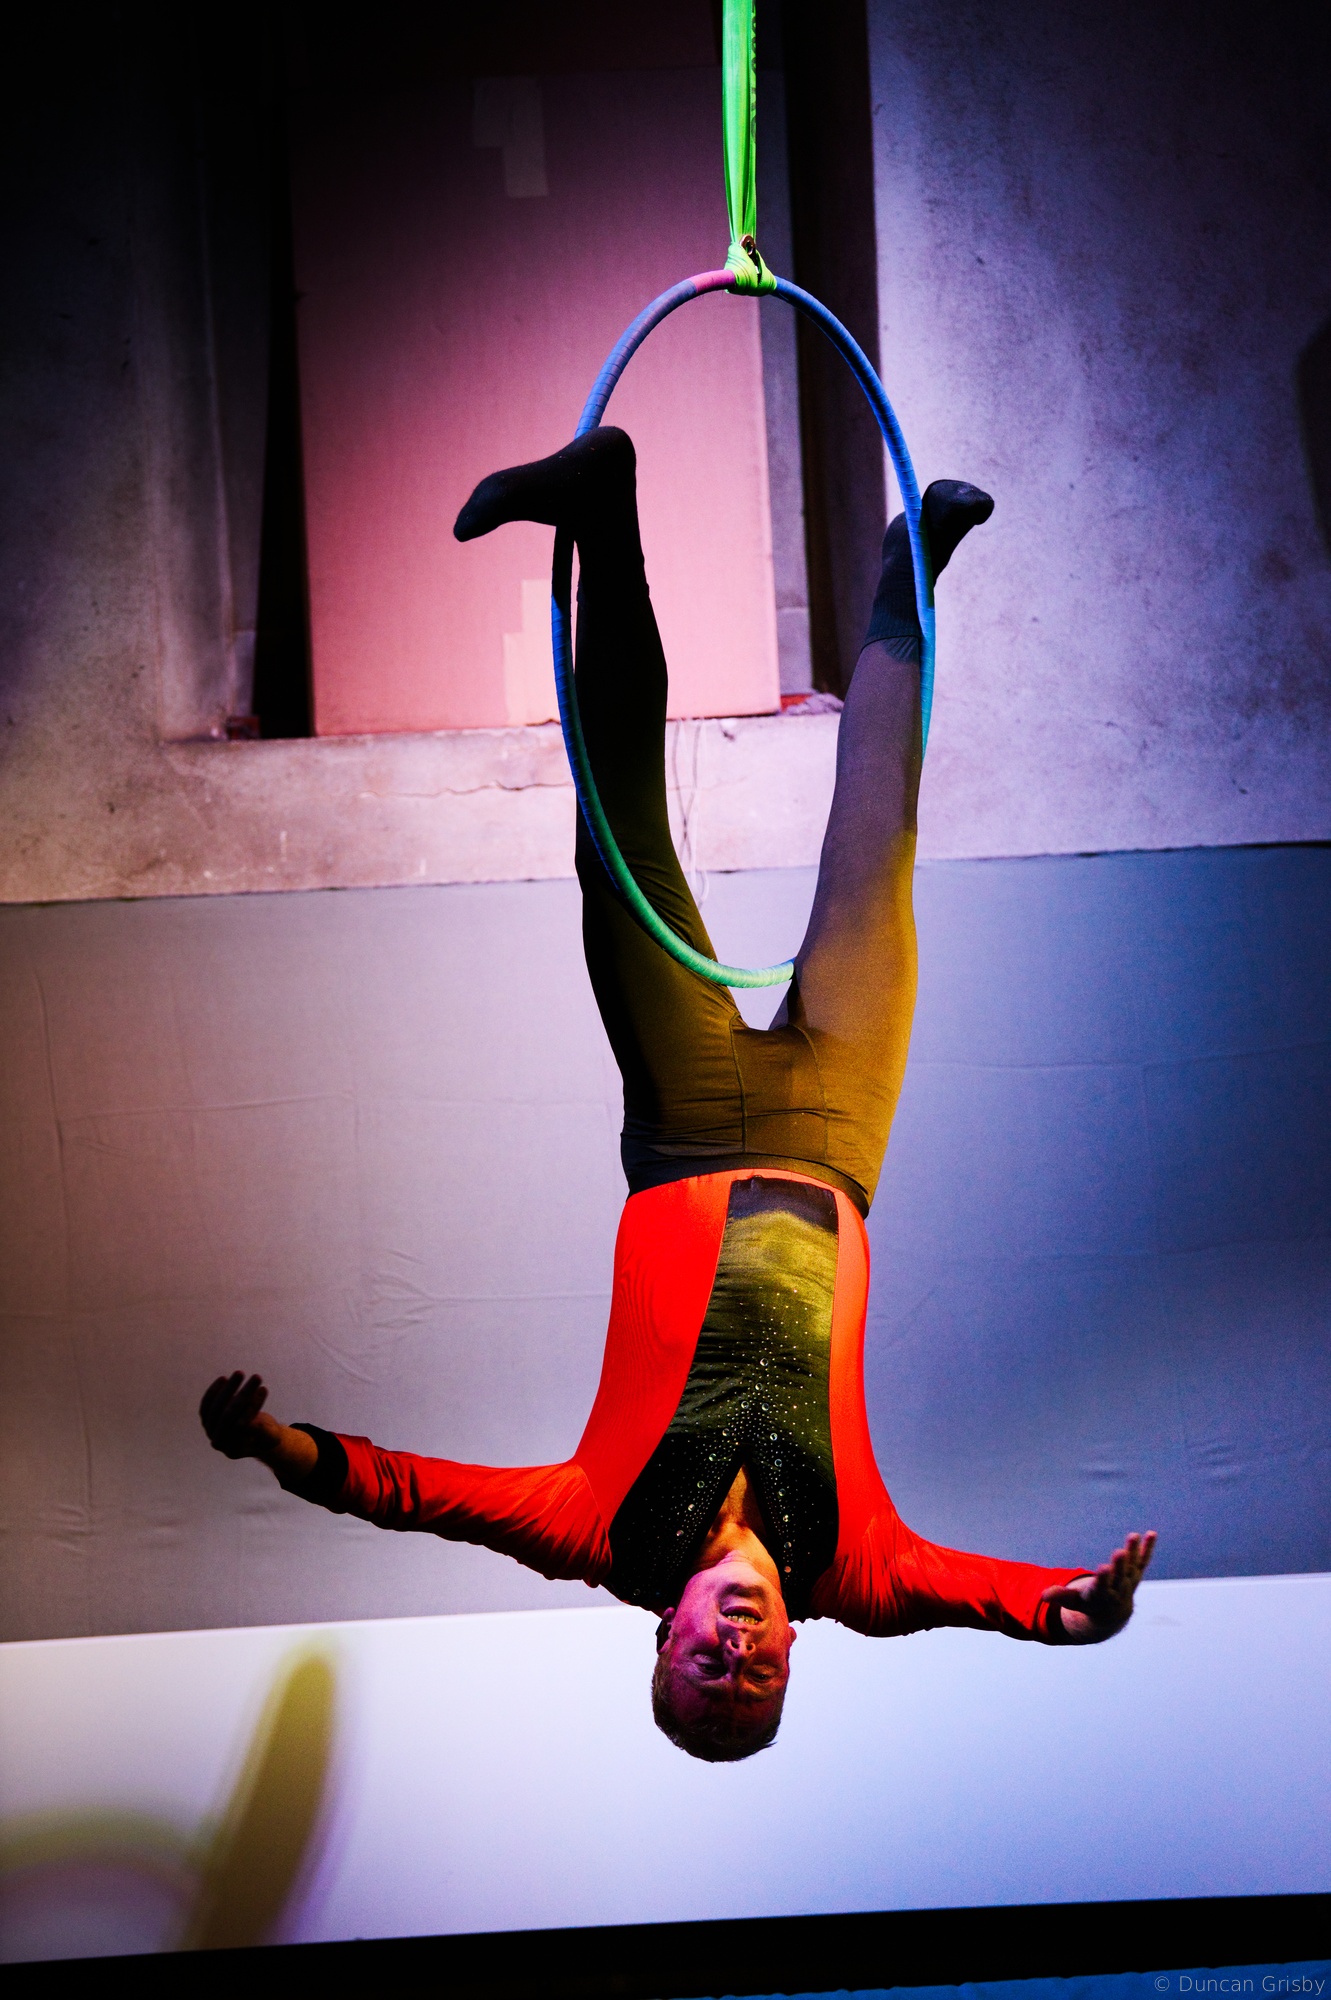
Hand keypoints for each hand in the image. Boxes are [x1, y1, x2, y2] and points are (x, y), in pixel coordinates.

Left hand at [200, 1371, 281, 1459]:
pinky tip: (223, 1379)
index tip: (264, 1389)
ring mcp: (210, 1431)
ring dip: (228, 1388)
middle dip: (243, 1394)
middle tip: (257, 1377)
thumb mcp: (270, 1436)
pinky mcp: (206, 1420)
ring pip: (216, 1407)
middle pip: (228, 1415)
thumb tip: (251, 1422)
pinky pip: (207, 1404)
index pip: (241, 1426)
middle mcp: (219, 1443)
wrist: (252, 1438)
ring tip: (240, 1373)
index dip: (252, 1407)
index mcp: (234, 1450)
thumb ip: (262, 1431)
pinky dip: (214, 1391)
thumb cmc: (265, 1435)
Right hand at [1041, 1531, 1156, 1642]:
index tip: (1103, 1569)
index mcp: (1100, 1597)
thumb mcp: (1072, 1602)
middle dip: (1119, 1565)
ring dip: (1133, 1552)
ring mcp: (1128, 1582)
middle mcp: (1117, 1590)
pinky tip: (1151, 1534)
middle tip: (1120, 1553)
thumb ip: (1060, 1597)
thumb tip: (1044, 1596)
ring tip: (1133, 1536)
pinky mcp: (1135, 1574)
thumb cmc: (1087, 1604)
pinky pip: (1143, 1561)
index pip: (1102, 1588)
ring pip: (1132, 1567)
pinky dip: (1147, 1548)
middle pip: (1119, 1577)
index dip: (1103, 1579)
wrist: (1111, 1615)